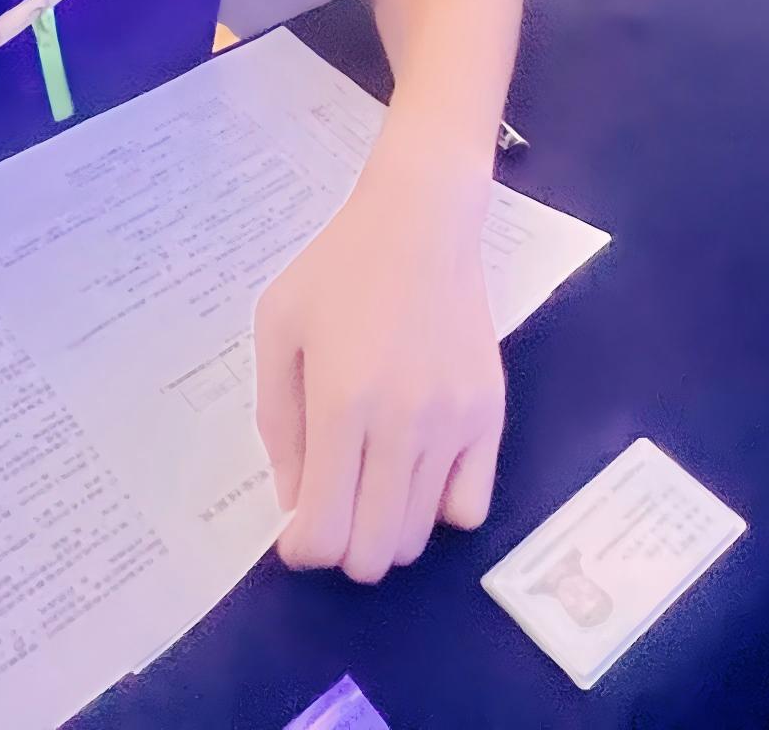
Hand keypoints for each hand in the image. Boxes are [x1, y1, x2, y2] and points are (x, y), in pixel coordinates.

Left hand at [254, 169, 504, 581]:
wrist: (421, 220)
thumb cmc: (338, 268)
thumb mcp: (278, 329)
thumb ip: (279, 423)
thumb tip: (296, 502)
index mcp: (342, 404)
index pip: (325, 531)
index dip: (303, 550)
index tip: (296, 530)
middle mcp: (403, 424)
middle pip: (375, 549)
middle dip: (343, 549)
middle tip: (333, 509)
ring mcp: (455, 422)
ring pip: (420, 534)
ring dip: (387, 529)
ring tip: (372, 487)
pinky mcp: (490, 414)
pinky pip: (472, 506)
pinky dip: (440, 509)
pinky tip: (419, 474)